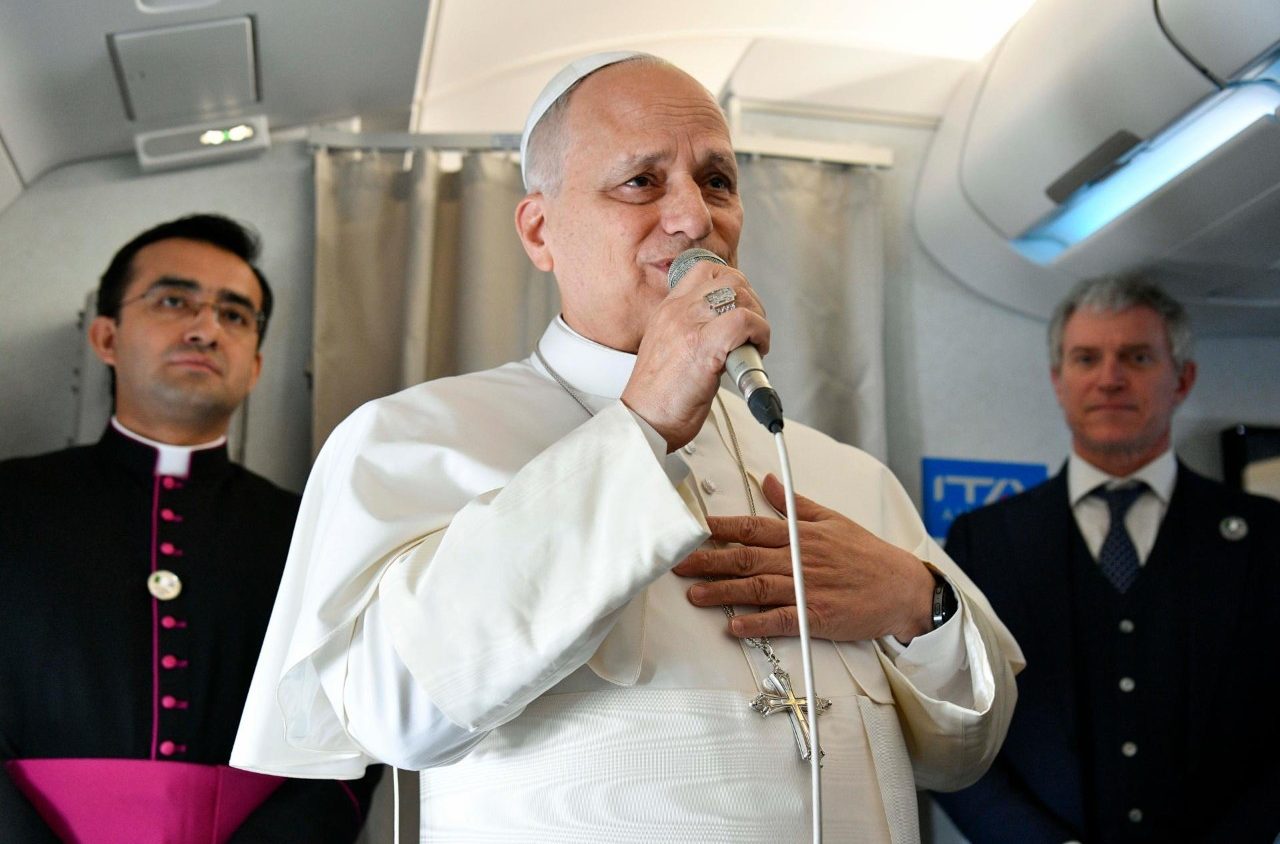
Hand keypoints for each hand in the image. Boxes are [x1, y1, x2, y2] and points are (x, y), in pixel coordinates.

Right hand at [621, 259, 769, 451]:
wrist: (644, 420)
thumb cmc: (659, 396)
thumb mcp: (669, 348)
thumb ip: (692, 330)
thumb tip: (726, 327)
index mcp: (667, 310)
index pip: (704, 270)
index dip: (733, 283)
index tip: (741, 307)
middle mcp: (677, 312)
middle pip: (729, 277)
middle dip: (751, 300)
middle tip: (753, 329)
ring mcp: (688, 326)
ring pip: (740, 294)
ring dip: (758, 318)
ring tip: (754, 343)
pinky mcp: (703, 346)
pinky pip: (744, 321)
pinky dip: (760, 333)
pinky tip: (756, 350)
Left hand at [673, 474, 936, 643]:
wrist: (903, 587)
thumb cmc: (867, 554)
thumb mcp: (832, 519)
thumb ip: (795, 503)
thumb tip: (768, 481)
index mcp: (800, 535)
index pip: (752, 527)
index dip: (720, 528)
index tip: (692, 528)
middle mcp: (799, 560)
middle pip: (745, 558)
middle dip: (708, 560)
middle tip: (677, 563)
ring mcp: (806, 589)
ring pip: (756, 588)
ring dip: (723, 593)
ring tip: (694, 595)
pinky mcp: (816, 617)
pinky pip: (781, 620)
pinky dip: (756, 624)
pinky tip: (733, 627)